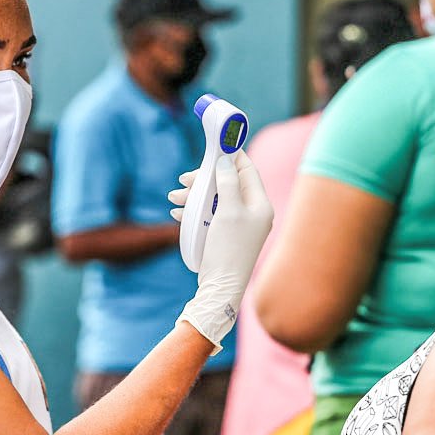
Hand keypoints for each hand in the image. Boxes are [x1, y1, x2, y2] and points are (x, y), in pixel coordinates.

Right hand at [168, 150, 272, 344]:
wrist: (220, 289)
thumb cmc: (228, 249)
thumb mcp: (227, 211)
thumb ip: (226, 183)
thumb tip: (225, 161)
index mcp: (260, 205)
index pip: (248, 170)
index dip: (231, 156)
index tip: (214, 145)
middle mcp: (253, 214)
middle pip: (228, 183)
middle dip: (204, 180)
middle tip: (184, 180)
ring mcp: (239, 225)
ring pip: (216, 199)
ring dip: (195, 195)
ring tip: (174, 199)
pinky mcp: (226, 236)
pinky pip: (211, 214)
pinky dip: (195, 211)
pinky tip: (179, 213)